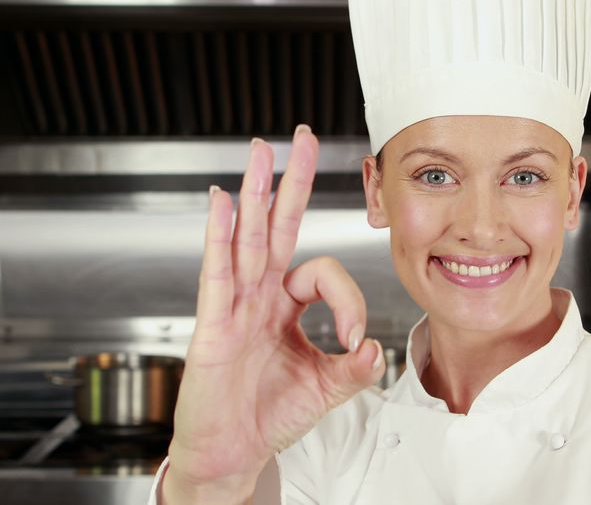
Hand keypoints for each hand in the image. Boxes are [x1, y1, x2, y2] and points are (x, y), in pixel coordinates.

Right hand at [162, 125, 384, 503]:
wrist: (233, 453)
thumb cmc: (269, 417)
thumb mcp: (326, 389)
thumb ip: (355, 367)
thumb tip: (377, 348)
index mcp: (284, 306)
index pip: (321, 273)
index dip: (348, 300)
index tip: (356, 340)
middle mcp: (258, 297)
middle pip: (276, 226)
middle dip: (290, 182)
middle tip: (299, 138)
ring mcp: (233, 306)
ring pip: (246, 238)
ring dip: (256, 193)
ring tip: (261, 151)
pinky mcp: (212, 325)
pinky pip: (216, 273)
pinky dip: (218, 236)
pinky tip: (223, 201)